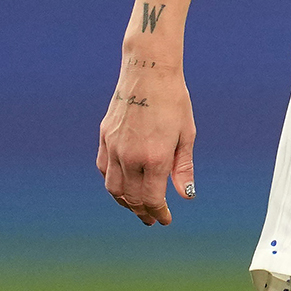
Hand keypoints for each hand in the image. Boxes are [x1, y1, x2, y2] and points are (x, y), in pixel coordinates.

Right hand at [98, 62, 196, 225]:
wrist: (149, 70)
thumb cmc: (174, 100)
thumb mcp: (186, 135)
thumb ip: (183, 168)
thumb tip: (185, 196)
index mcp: (154, 157)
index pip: (152, 200)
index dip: (159, 214)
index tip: (165, 220)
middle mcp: (130, 156)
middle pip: (132, 198)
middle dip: (142, 212)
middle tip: (151, 218)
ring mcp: (114, 146)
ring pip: (113, 188)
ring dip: (125, 201)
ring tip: (136, 206)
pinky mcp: (104, 136)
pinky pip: (103, 169)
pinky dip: (113, 182)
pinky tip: (123, 184)